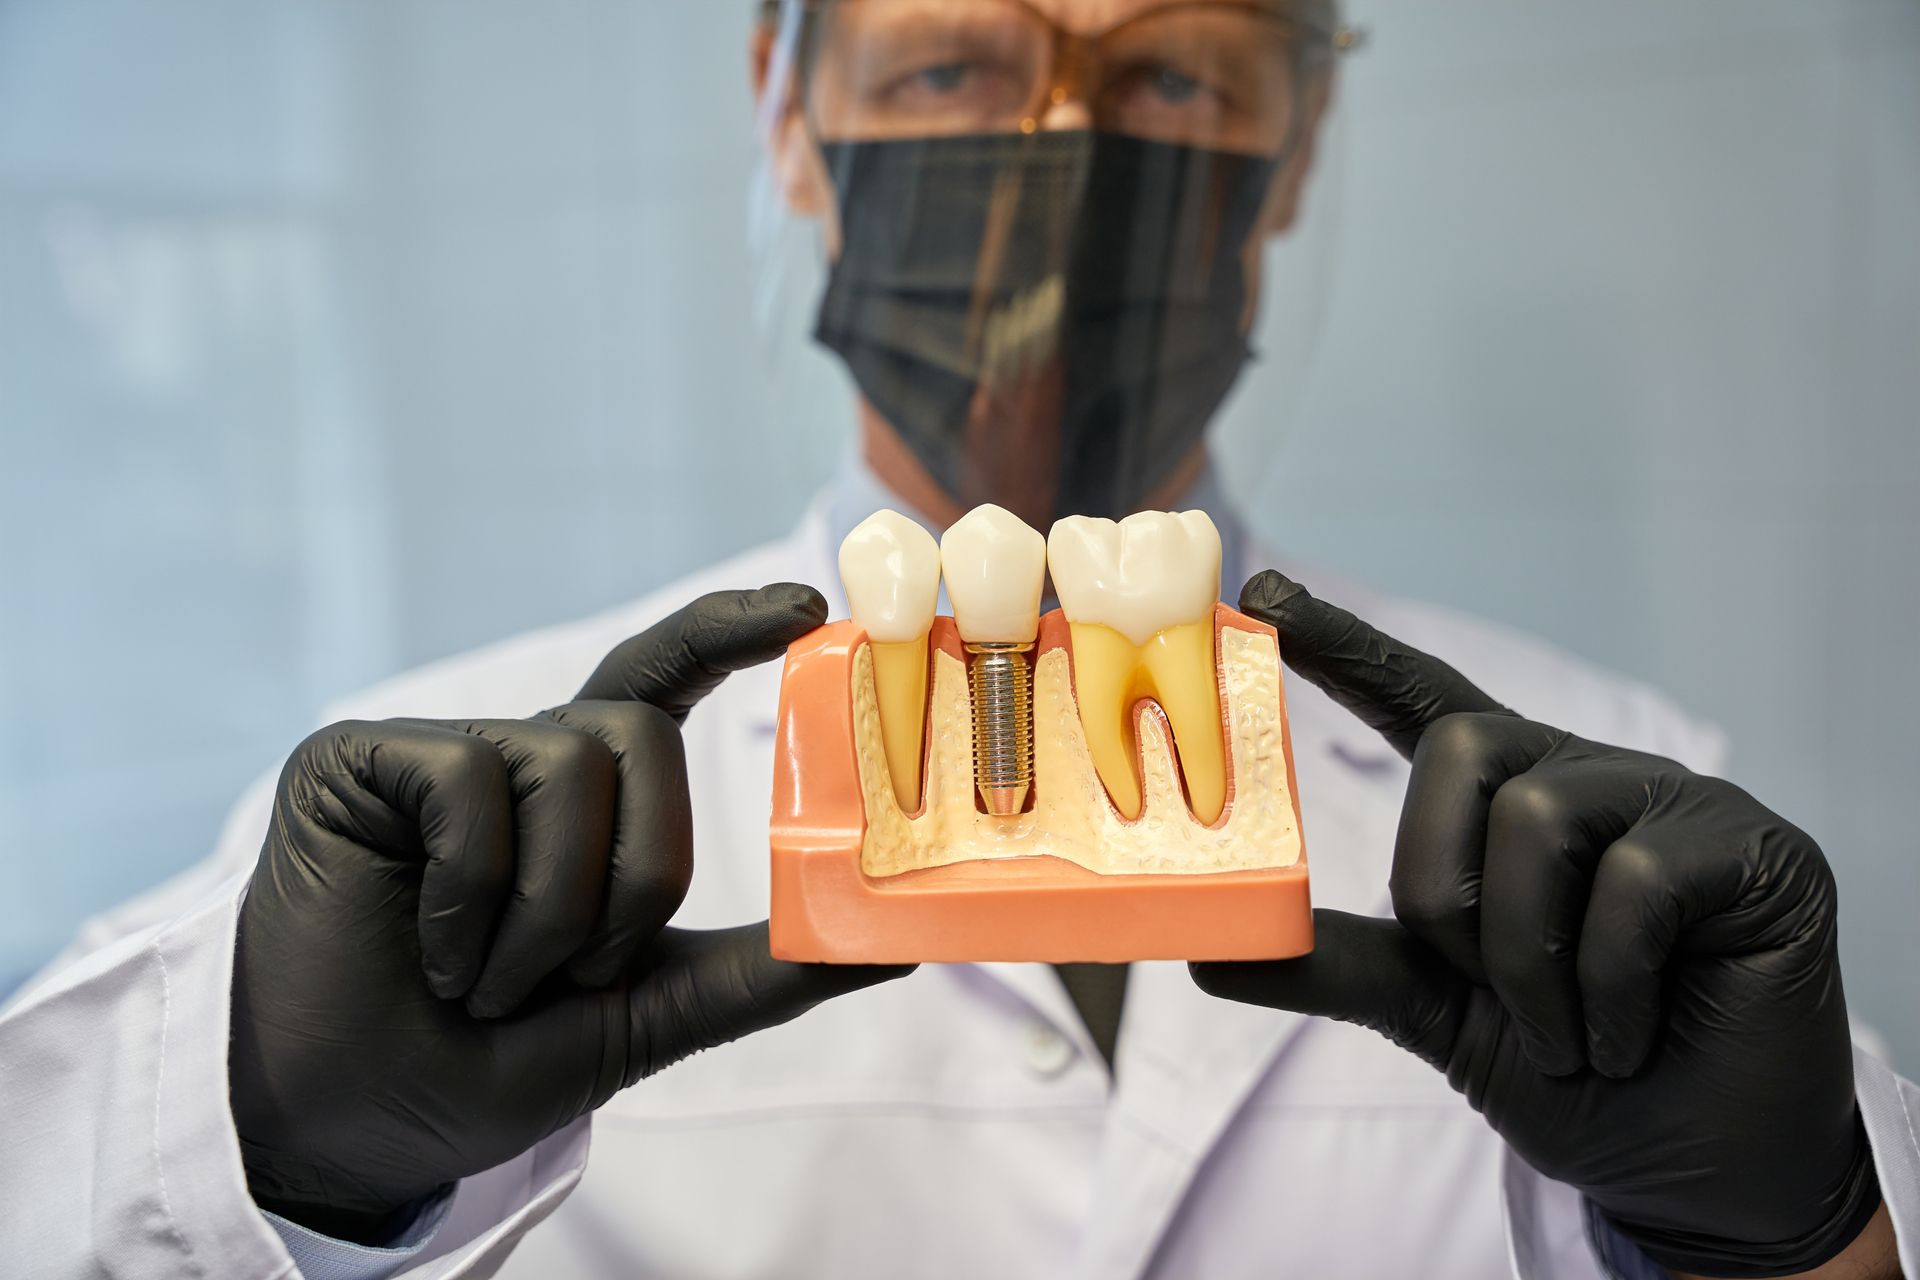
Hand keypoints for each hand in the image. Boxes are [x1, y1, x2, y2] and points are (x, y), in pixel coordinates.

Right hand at [230, 586, 908, 1241]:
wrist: (359, 1127)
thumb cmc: (494, 1062)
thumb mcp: (650, 1010)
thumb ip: (762, 966)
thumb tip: (898, 937)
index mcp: (583, 798)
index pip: (660, 678)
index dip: (725, 629)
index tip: (804, 608)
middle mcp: (516, 755)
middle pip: (637, 736)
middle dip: (633, 878)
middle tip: (570, 977)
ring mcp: (436, 752)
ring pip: (568, 758)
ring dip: (549, 909)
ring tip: (492, 983)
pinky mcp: (359, 760)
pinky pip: (469, 780)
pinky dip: (473, 893)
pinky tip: (437, 956)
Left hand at [1193, 572, 1884, 1277]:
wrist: (1696, 1165)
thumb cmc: (1573, 1072)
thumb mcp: (1435, 1011)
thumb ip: (1336, 965)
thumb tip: (1204, 957)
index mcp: (1509, 802)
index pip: (1421, 699)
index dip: (1345, 646)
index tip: (1260, 596)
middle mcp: (1588, 779)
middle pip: (1464, 750)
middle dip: (1444, 890)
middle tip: (1482, 990)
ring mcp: (1675, 804)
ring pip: (1541, 815)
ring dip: (1527, 959)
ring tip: (1567, 1033)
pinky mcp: (1756, 849)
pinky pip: (1640, 882)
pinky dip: (1607, 983)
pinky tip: (1629, 1036)